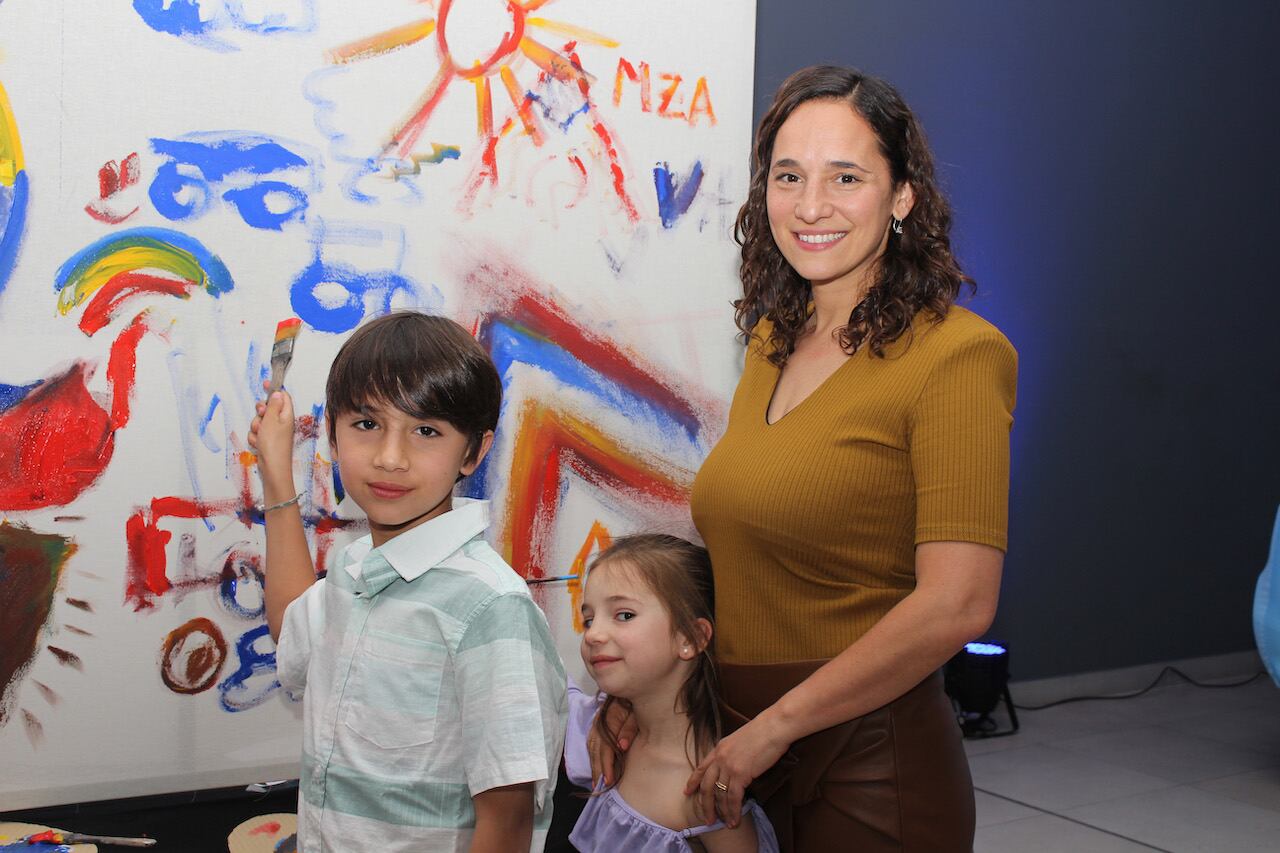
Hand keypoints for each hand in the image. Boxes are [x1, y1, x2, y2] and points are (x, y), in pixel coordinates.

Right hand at [248, 383, 296, 500]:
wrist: (272, 468)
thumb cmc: (274, 445)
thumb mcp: (272, 420)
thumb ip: (273, 405)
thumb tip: (278, 392)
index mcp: (287, 415)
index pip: (283, 397)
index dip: (274, 390)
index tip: (265, 383)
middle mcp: (282, 422)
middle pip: (268, 408)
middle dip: (260, 412)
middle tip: (261, 417)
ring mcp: (274, 432)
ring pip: (259, 421)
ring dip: (256, 427)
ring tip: (260, 436)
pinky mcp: (267, 440)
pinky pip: (257, 433)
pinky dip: (255, 437)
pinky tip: (258, 444)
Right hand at [588, 701, 638, 786]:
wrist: (634, 685)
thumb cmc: (638, 701)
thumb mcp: (638, 713)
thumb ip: (630, 729)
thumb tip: (621, 746)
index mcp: (610, 716)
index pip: (605, 745)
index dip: (606, 763)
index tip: (609, 779)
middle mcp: (600, 720)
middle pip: (596, 748)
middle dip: (598, 768)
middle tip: (601, 786)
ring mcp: (597, 722)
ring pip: (592, 746)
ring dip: (594, 764)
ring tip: (597, 782)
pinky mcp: (598, 724)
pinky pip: (592, 742)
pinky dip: (593, 756)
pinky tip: (596, 768)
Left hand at [685, 713, 789, 827]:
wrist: (774, 727)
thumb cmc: (763, 731)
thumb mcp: (739, 740)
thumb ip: (732, 753)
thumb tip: (733, 767)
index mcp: (719, 748)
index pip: (701, 768)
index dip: (693, 782)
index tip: (687, 793)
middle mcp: (720, 758)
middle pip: (707, 786)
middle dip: (705, 805)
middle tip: (707, 820)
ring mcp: (729, 766)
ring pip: (720, 795)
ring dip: (722, 812)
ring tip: (725, 824)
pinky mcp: (741, 774)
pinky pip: (733, 798)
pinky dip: (733, 811)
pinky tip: (735, 820)